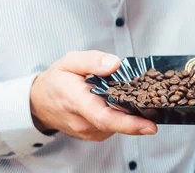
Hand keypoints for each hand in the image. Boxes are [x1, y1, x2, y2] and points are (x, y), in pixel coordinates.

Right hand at [30, 51, 156, 141]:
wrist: (39, 102)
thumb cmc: (56, 80)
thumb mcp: (70, 61)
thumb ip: (92, 61)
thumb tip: (115, 63)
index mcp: (76, 101)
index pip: (105, 117)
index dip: (129, 124)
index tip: (150, 125)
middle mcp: (83, 122)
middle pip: (117, 123)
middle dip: (138, 114)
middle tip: (156, 101)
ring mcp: (88, 131)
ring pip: (117, 125)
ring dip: (129, 114)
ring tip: (137, 96)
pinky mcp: (93, 134)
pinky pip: (113, 127)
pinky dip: (121, 116)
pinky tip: (122, 103)